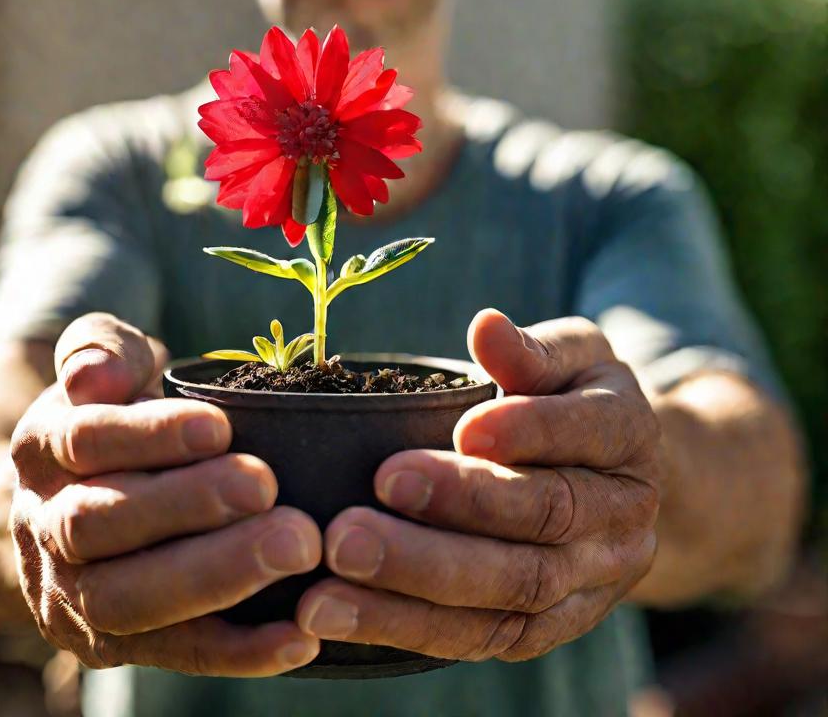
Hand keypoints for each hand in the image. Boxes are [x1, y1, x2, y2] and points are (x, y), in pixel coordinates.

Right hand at [9, 312, 321, 674]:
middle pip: (96, 526)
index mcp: (41, 449)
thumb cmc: (118, 410)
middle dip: (186, 508)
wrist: (76, 493)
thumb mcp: (107, 361)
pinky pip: (173, 654)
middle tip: (266, 489)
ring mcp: (71, 596)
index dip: (149, 437)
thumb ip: (100, 347)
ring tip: (295, 548)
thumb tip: (92, 377)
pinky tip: (299, 636)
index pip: (83, 442)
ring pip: (127, 602)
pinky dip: (237, 652)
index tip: (218, 428)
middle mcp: (42, 527)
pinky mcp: (113, 645)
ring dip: (214, 577)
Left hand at [295, 310, 660, 661]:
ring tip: (335, 567)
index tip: (464, 428)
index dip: (529, 432)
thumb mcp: (569, 355)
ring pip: (511, 592)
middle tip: (362, 510)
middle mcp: (623, 518)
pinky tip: (340, 613)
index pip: (585, 434)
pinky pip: (484, 637)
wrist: (617, 478)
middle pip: (543, 523)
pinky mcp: (551, 625)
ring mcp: (592, 582)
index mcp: (629, 436)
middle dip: (453, 513)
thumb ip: (532, 350)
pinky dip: (408, 627)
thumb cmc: (572, 397)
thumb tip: (486, 326)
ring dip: (416, 583)